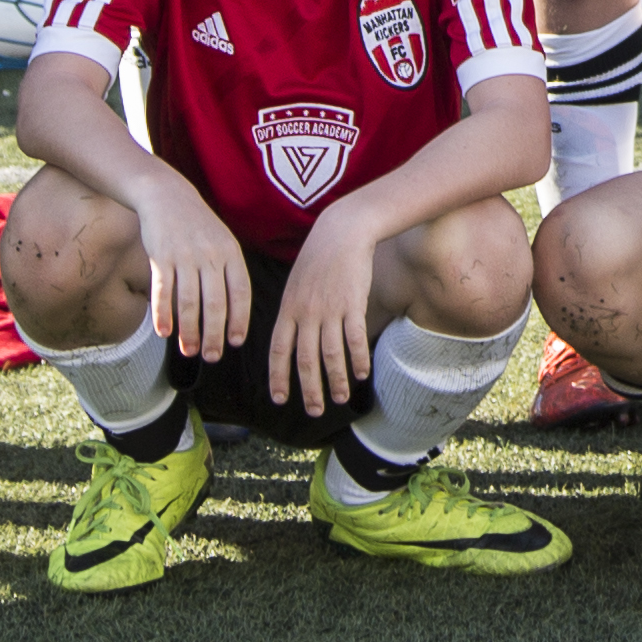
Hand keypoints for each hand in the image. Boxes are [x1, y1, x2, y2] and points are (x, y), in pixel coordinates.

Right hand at [133, 178, 257, 361]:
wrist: (166, 196)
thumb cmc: (196, 226)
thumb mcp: (221, 241)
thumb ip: (227, 272)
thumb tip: (231, 313)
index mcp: (230, 253)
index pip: (240, 292)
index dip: (239, 319)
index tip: (236, 342)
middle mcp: (210, 255)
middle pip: (215, 303)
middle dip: (214, 334)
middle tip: (212, 356)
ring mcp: (185, 256)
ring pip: (189, 302)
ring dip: (189, 331)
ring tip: (188, 352)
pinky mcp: (161, 256)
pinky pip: (163, 291)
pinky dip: (163, 314)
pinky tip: (164, 333)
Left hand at [261, 211, 381, 413]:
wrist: (342, 231)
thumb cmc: (320, 256)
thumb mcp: (296, 283)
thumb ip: (293, 311)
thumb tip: (292, 336)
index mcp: (288, 309)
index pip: (278, 350)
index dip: (279, 377)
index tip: (281, 399)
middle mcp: (305, 313)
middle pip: (305, 360)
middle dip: (309, 389)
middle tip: (314, 411)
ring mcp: (329, 310)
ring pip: (330, 355)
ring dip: (336, 381)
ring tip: (341, 399)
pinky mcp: (352, 304)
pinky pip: (355, 339)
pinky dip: (358, 359)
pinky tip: (363, 373)